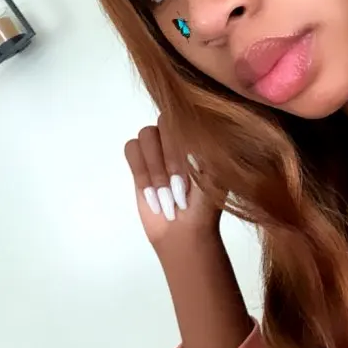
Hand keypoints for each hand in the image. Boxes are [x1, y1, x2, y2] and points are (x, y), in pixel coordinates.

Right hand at [124, 114, 220, 250]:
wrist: (185, 231)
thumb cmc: (205, 205)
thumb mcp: (216, 177)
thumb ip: (208, 148)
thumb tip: (200, 123)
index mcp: (200, 135)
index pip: (187, 117)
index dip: (188, 146)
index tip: (193, 176)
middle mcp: (178, 135)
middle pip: (163, 122)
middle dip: (170, 159)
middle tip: (180, 190)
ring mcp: (158, 147)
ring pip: (145, 135)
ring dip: (155, 168)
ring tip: (167, 196)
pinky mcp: (139, 162)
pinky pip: (131, 150)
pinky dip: (141, 173)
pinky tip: (153, 195)